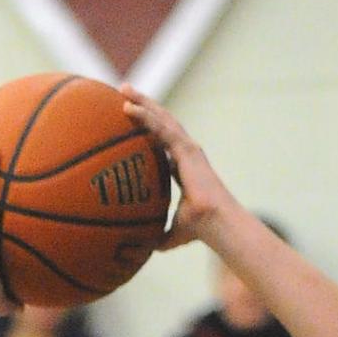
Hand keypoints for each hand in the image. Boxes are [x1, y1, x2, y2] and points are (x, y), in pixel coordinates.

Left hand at [120, 86, 237, 250]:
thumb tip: (143, 247)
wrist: (214, 223)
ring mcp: (187, 148)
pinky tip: (128, 107)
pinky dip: (145, 116)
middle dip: (144, 106)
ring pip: (161, 118)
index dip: (148, 128)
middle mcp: (186, 152)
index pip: (162, 141)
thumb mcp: (171, 232)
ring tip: (123, 89)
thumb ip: (158, 235)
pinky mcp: (186, 149)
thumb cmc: (198, 229)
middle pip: (161, 122)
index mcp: (183, 166)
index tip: (132, 119)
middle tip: (124, 93)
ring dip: (142, 102)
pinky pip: (161, 127)